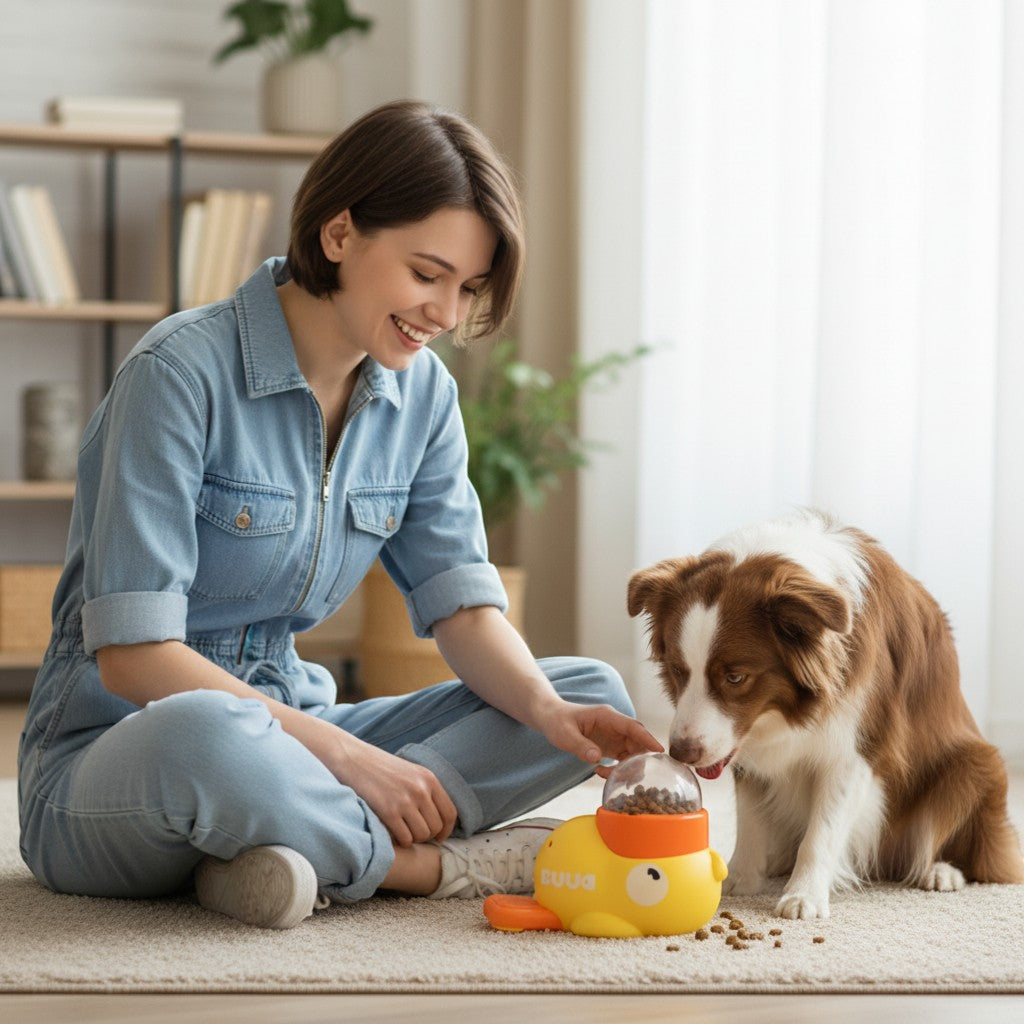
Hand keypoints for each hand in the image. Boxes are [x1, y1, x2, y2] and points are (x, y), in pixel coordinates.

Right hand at [330, 737, 457, 848]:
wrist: (353, 759)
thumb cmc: (379, 767)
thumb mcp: (410, 772)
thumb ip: (425, 790)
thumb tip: (437, 818)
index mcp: (429, 778)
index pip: (450, 813)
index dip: (446, 830)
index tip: (439, 837)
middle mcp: (421, 789)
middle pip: (436, 827)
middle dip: (426, 835)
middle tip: (413, 833)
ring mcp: (405, 800)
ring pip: (421, 835)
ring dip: (412, 838)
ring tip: (401, 831)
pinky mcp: (389, 811)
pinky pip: (404, 838)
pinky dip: (400, 841)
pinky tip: (392, 832)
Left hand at [539, 700, 662, 769]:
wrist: (550, 718)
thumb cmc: (557, 721)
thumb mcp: (565, 734)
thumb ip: (581, 745)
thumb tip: (597, 758)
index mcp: (608, 717)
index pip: (634, 727)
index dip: (648, 739)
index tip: (660, 752)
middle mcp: (615, 725)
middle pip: (638, 742)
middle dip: (639, 760)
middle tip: (628, 777)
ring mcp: (615, 736)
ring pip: (633, 753)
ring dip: (626, 767)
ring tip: (606, 775)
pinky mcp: (611, 745)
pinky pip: (623, 759)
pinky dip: (617, 769)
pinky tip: (600, 771)